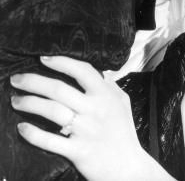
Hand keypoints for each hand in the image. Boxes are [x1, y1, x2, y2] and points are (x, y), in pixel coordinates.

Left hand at [10, 56, 172, 180]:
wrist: (128, 167)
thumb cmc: (124, 132)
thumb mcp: (122, 102)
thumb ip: (110, 85)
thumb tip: (98, 71)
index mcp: (105, 94)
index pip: (82, 70)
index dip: (61, 62)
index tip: (43, 58)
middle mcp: (94, 109)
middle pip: (59, 89)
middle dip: (33, 82)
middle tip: (16, 79)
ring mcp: (85, 130)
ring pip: (51, 111)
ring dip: (29, 103)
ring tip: (16, 101)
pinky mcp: (77, 151)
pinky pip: (50, 140)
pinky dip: (33, 133)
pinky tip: (22, 127)